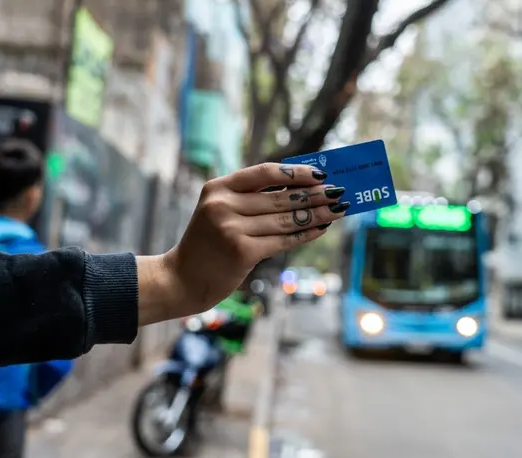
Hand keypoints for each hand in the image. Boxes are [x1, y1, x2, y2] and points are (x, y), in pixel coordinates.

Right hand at [137, 163, 348, 324]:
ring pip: (286, 219)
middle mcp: (223, 205)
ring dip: (318, 214)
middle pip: (281, 197)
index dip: (296, 173)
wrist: (182, 278)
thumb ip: (251, 198)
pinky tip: (322, 229)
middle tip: (339, 192)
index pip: (265, 173)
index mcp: (218, 188)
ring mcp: (232, 229)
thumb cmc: (208, 243)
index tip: (320, 174)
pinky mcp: (242, 252)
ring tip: (338, 210)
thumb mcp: (219, 210)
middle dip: (315, 194)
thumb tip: (301, 188)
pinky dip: (306, 234)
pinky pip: (283, 240)